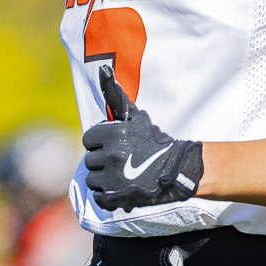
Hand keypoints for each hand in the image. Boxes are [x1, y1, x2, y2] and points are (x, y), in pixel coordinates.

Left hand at [83, 66, 203, 211]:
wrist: (176, 168)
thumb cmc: (154, 139)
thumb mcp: (136, 116)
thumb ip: (116, 96)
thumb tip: (102, 69)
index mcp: (113, 135)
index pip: (88, 139)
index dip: (98, 141)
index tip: (111, 143)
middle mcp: (110, 156)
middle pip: (90, 159)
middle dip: (101, 158)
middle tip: (119, 158)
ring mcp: (112, 178)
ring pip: (92, 178)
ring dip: (103, 176)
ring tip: (120, 173)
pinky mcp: (115, 197)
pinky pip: (97, 196)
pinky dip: (105, 193)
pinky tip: (118, 186)